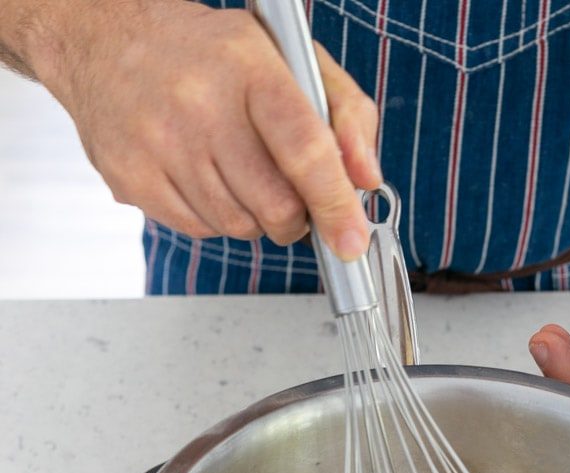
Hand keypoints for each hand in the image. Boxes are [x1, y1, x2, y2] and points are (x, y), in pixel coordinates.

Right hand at [40, 0, 380, 254]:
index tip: (351, 240)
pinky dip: (215, 217)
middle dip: (296, 217)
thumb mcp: (289, 57)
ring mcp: (159, 143)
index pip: (305, 150)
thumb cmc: (211, 55)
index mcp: (248, 65)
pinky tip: (204, 177)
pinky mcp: (132, 176)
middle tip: (291, 195)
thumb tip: (365, 179)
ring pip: (239, 226)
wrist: (107, 40)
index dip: (334, 204)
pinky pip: (200, 230)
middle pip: (275, 205)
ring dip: (255, 217)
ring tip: (239, 172)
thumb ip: (345, 112)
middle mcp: (198, 103)